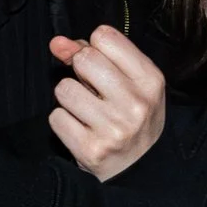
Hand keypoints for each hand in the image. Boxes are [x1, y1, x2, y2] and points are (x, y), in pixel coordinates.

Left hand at [49, 26, 167, 180]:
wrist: (141, 170)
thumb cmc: (131, 116)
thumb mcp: (128, 82)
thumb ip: (93, 54)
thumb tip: (56, 43)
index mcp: (150, 80)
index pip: (104, 36)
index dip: (93, 48)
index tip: (100, 66)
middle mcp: (136, 104)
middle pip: (84, 59)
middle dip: (80, 71)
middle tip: (92, 90)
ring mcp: (114, 129)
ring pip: (64, 89)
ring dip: (69, 99)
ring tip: (87, 111)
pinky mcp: (92, 150)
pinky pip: (56, 118)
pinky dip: (64, 122)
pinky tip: (81, 130)